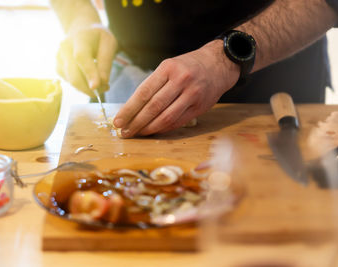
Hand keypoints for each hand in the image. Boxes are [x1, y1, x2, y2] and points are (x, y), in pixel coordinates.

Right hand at [56, 24, 116, 96]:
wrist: (80, 29)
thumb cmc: (97, 37)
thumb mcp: (108, 43)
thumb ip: (106, 62)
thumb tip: (102, 81)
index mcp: (79, 38)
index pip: (81, 57)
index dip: (89, 73)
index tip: (96, 87)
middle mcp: (65, 48)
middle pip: (73, 75)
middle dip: (89, 88)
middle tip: (105, 88)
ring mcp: (59, 58)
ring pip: (72, 81)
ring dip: (87, 87)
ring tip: (101, 82)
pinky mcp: (58, 68)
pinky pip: (71, 82)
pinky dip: (82, 85)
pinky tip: (89, 77)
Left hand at [113, 40, 239, 137]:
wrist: (219, 64)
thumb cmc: (188, 66)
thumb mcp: (169, 67)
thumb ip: (154, 85)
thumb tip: (132, 108)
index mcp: (168, 68)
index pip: (144, 92)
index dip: (129, 109)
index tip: (118, 121)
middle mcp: (180, 80)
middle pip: (153, 107)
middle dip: (136, 122)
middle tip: (124, 132)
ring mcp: (192, 94)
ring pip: (166, 117)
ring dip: (149, 128)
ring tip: (137, 133)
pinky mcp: (200, 106)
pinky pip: (178, 121)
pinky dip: (163, 129)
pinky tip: (154, 131)